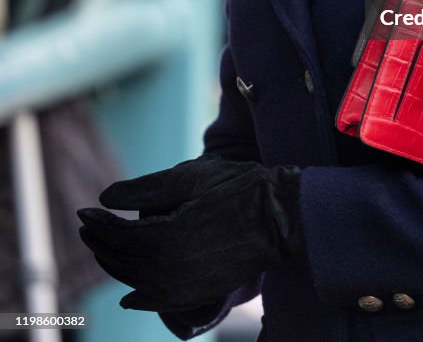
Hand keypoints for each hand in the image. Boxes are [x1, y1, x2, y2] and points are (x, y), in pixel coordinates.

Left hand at [78, 155, 303, 312]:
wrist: (283, 217)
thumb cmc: (239, 188)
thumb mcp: (192, 177)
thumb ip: (146, 190)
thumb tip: (104, 199)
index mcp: (165, 239)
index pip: (118, 235)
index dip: (97, 223)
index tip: (83, 211)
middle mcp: (169, 270)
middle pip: (122, 261)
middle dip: (100, 244)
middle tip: (87, 228)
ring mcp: (185, 287)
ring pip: (136, 283)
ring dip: (116, 267)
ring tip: (104, 250)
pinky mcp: (200, 293)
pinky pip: (158, 301)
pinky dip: (139, 297)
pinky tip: (130, 294)